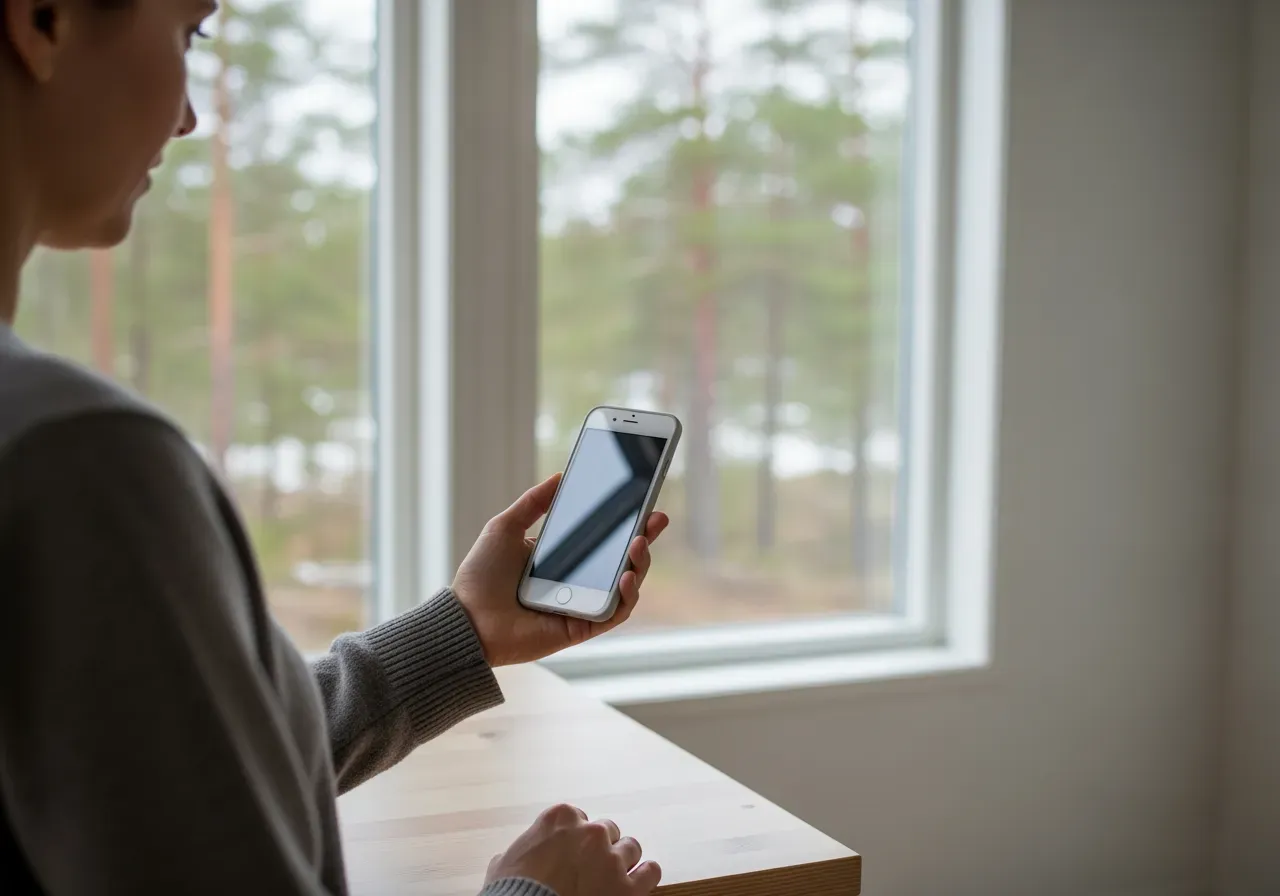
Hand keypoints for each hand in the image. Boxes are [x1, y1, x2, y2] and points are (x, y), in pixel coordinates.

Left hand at [453, 474, 668, 666]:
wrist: (466, 618)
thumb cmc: (480, 575)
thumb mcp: (505, 526)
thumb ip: (534, 502)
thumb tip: (560, 476)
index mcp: (562, 557)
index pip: (602, 537)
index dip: (626, 521)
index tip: (643, 500)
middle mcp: (576, 581)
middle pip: (622, 560)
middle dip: (645, 538)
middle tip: (657, 517)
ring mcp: (581, 605)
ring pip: (625, 586)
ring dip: (640, 564)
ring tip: (640, 543)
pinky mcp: (581, 628)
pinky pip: (614, 613)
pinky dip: (625, 596)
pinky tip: (625, 576)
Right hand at [486, 804, 660, 895]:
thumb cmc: (512, 893)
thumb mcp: (503, 865)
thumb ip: (518, 852)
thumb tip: (508, 860)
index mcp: (561, 818)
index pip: (578, 818)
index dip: (575, 838)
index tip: (571, 851)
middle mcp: (591, 833)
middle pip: (607, 831)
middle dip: (599, 848)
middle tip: (590, 867)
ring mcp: (612, 859)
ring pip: (631, 848)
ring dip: (623, 862)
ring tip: (612, 877)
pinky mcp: (627, 888)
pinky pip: (651, 871)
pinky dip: (645, 877)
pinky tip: (637, 883)